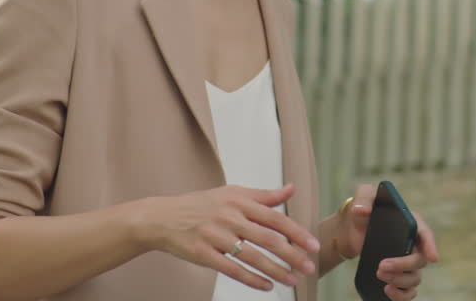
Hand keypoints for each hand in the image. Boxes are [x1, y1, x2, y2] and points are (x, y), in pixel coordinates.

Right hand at [139, 184, 318, 290]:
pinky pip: (233, 270)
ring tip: (292, 280)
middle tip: (309, 267)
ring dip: (276, 270)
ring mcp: (216, 237)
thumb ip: (263, 195)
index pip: (275, 217)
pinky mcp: (204, 254)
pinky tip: (267, 286)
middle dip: (292, 255)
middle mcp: (230, 218)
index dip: (296, 232)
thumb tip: (291, 189)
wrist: (163, 218)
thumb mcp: (232, 193)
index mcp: (240, 201)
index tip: (312, 244)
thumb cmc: (200, 205)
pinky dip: (252, 279)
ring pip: (253, 257)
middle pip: (268, 239)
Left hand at [335, 184, 439, 299]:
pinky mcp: (398, 275)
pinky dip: (401, 295)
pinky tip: (388, 291)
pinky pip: (408, 291)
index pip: (426, 234)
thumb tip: (362, 211)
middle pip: (419, 260)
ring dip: (400, 280)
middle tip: (381, 266)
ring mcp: (407, 261)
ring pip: (415, 278)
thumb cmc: (362, 210)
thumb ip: (363, 198)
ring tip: (380, 276)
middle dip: (403, 265)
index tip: (432, 257)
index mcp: (410, 222)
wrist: (350, 230)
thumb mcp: (363, 196)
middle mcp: (413, 244)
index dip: (431, 246)